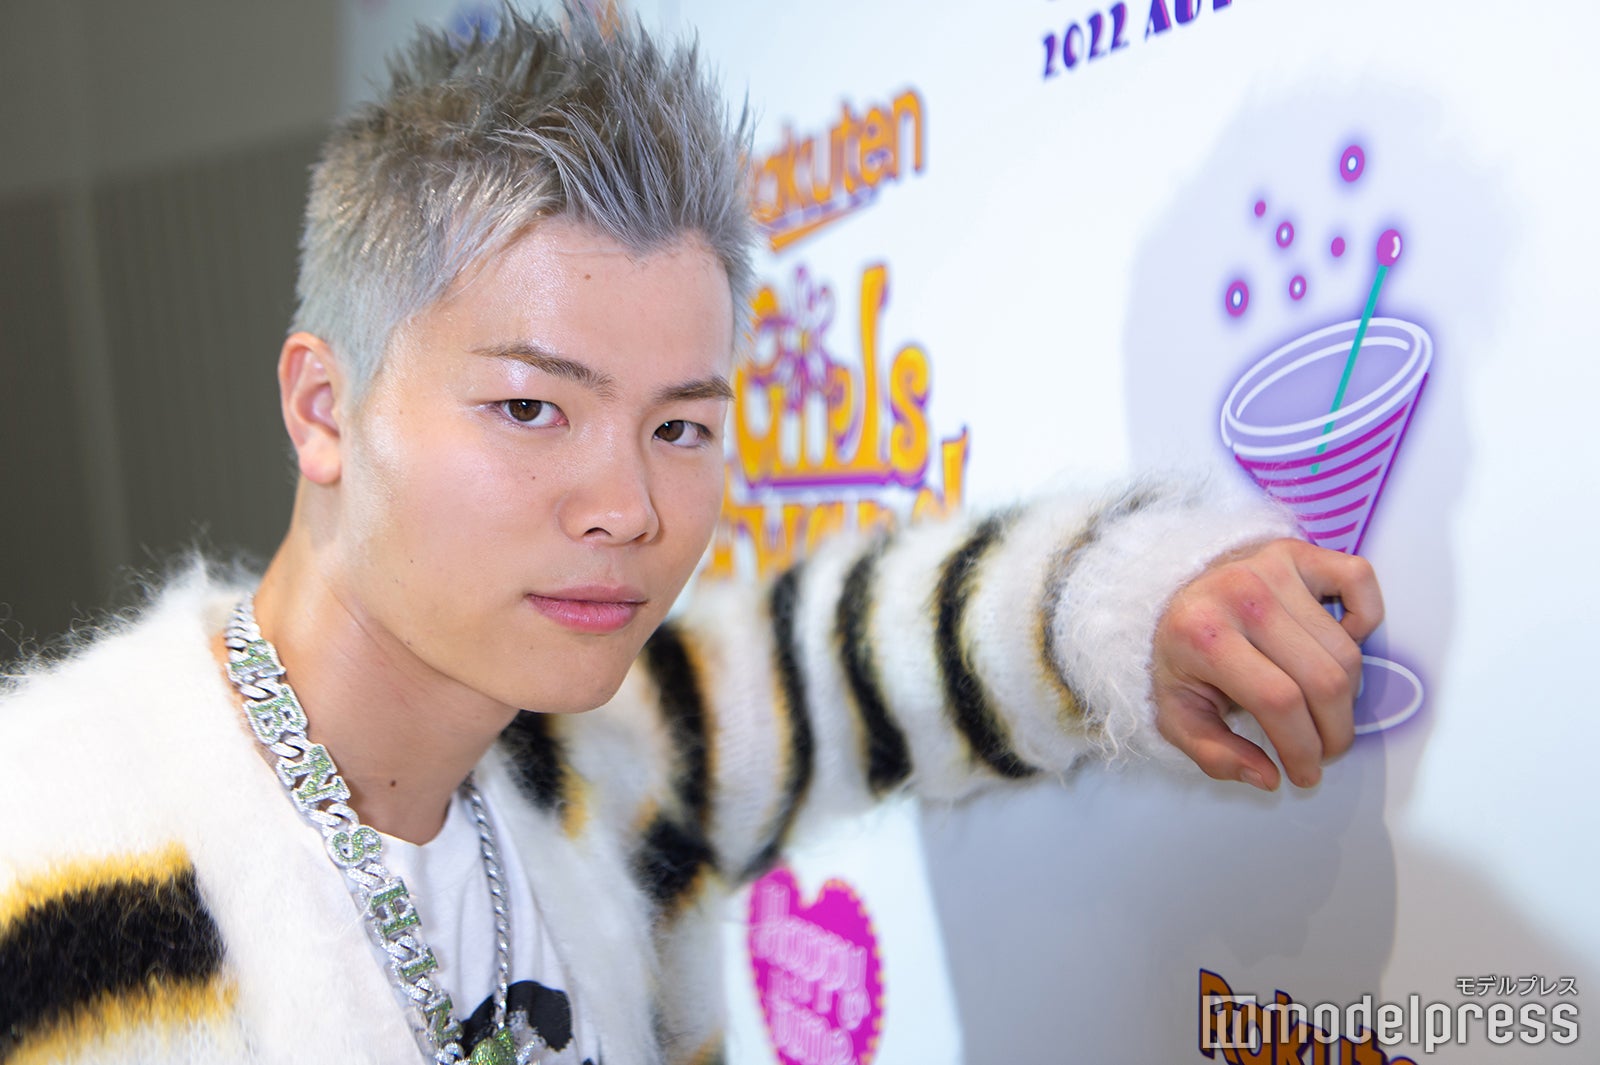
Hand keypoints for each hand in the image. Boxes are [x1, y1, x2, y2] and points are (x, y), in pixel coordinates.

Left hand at [1150, 538, 1382, 790]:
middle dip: (1333, 732)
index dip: (1303, 747)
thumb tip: (1267, 778)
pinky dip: (1366, 618)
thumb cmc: (1181, 658)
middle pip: (1322, 680)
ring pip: (1345, 648)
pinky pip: (1361, 581)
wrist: (1172, 597)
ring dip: (1347, 693)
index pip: (1279, 701)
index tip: (1305, 773)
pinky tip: (1340, 643)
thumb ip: (1213, 754)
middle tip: (1323, 751)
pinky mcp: (1298, 551)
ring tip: (1323, 710)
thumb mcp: (1177, 713)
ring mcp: (1272, 567)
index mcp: (1205, 636)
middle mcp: (1242, 595)